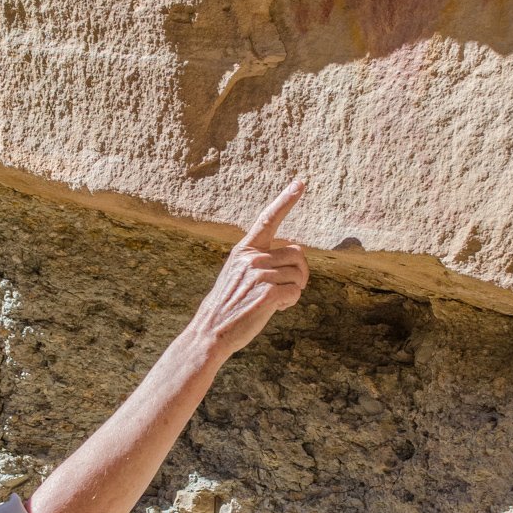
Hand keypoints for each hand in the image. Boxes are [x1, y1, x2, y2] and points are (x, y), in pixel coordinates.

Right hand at [190, 180, 308, 360]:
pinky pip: (296, 292)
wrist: (212, 330)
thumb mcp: (238, 274)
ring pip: (299, 274)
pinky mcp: (268, 293)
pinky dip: (290, 302)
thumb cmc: (229, 304)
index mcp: (244, 250)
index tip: (301, 182)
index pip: (267, 219)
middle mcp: (252, 258)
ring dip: (295, 289)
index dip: (286, 200)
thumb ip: (260, 261)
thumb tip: (296, 255)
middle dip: (299, 271)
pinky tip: (274, 309)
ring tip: (276, 300)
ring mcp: (259, 274)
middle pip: (297, 253)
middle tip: (289, 287)